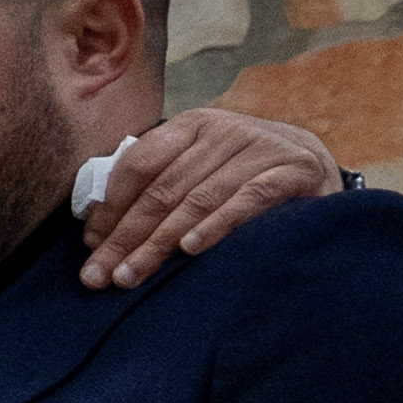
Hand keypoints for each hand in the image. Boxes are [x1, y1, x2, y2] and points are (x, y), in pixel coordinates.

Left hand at [79, 109, 335, 288]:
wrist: (312, 166)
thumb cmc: (237, 176)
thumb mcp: (195, 170)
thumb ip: (154, 187)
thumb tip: (96, 235)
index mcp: (191, 126)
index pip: (138, 164)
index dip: (111, 207)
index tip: (90, 245)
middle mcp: (224, 130)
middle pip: (163, 189)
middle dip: (126, 237)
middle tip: (100, 276)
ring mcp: (260, 147)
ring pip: (197, 199)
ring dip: (159, 243)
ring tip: (131, 275)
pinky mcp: (292, 170)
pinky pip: (247, 199)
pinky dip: (216, 224)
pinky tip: (190, 249)